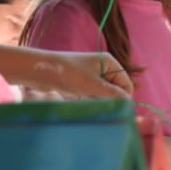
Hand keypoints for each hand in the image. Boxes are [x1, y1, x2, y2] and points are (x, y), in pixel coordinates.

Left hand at [0, 44, 132, 98]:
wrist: (40, 70)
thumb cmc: (67, 74)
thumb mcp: (92, 86)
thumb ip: (113, 94)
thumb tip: (129, 103)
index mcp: (110, 62)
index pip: (126, 85)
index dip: (122, 97)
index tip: (113, 107)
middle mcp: (104, 67)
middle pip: (116, 90)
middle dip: (107, 98)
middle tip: (93, 100)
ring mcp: (94, 75)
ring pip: (104, 94)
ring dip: (96, 99)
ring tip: (82, 96)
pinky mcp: (84, 82)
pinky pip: (94, 95)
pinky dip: (89, 98)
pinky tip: (78, 97)